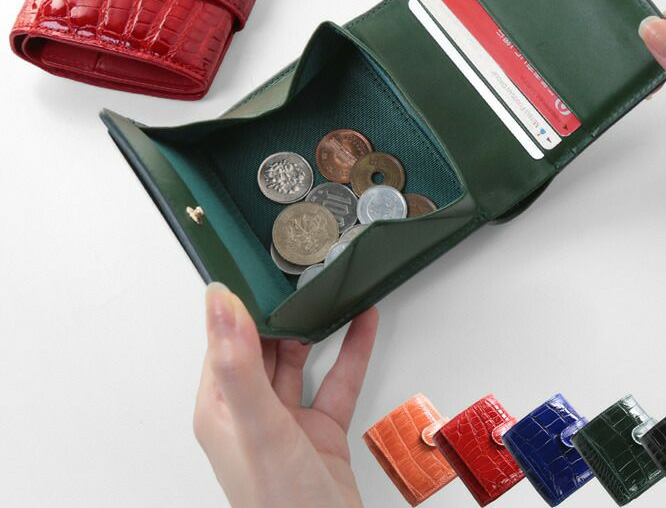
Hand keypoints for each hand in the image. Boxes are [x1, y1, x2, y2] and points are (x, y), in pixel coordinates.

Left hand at [194, 283, 377, 507]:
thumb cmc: (281, 506)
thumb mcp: (260, 426)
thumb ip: (239, 364)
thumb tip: (219, 304)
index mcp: (221, 408)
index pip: (224, 341)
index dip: (240, 304)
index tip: (255, 267)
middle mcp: (250, 412)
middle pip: (264, 346)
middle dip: (282, 310)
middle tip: (299, 272)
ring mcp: (287, 422)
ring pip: (301, 360)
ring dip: (317, 327)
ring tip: (329, 290)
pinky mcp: (320, 431)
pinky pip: (336, 380)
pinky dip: (351, 350)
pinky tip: (362, 324)